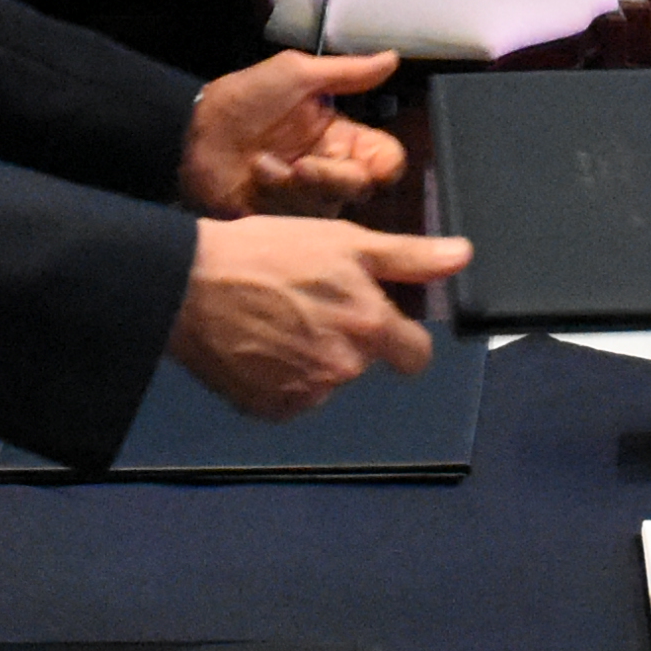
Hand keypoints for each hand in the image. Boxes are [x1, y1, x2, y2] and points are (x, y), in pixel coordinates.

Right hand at [171, 216, 473, 413]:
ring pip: (326, 379)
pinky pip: (290, 397)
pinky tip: (259, 343)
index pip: (416, 356)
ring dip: (311, 356)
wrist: (188, 285)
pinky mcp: (270, 409)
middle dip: (346, 338)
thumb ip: (408, 257)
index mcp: (368, 327)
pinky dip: (279, 376)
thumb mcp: (343, 241)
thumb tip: (461, 256)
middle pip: (365, 363)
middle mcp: (343, 368)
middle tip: (308, 303)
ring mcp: (306, 393)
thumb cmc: (263, 254)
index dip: (402, 338)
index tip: (378, 321)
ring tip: (277, 319)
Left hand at [183, 47, 408, 215]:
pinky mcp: (279, 219)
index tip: (368, 163)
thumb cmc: (242, 99)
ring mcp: (303, 197)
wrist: (190, 129)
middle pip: (360, 189)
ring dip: (294, 186)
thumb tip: (394, 58)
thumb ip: (347, 73)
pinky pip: (296, 222)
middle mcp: (328, 169)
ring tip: (261, 165)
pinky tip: (253, 179)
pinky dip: (274, 198)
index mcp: (340, 137)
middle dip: (331, 179)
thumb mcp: (295, 75)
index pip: (385, 160)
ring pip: (328, 207)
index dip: (385, 167)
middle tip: (301, 166)